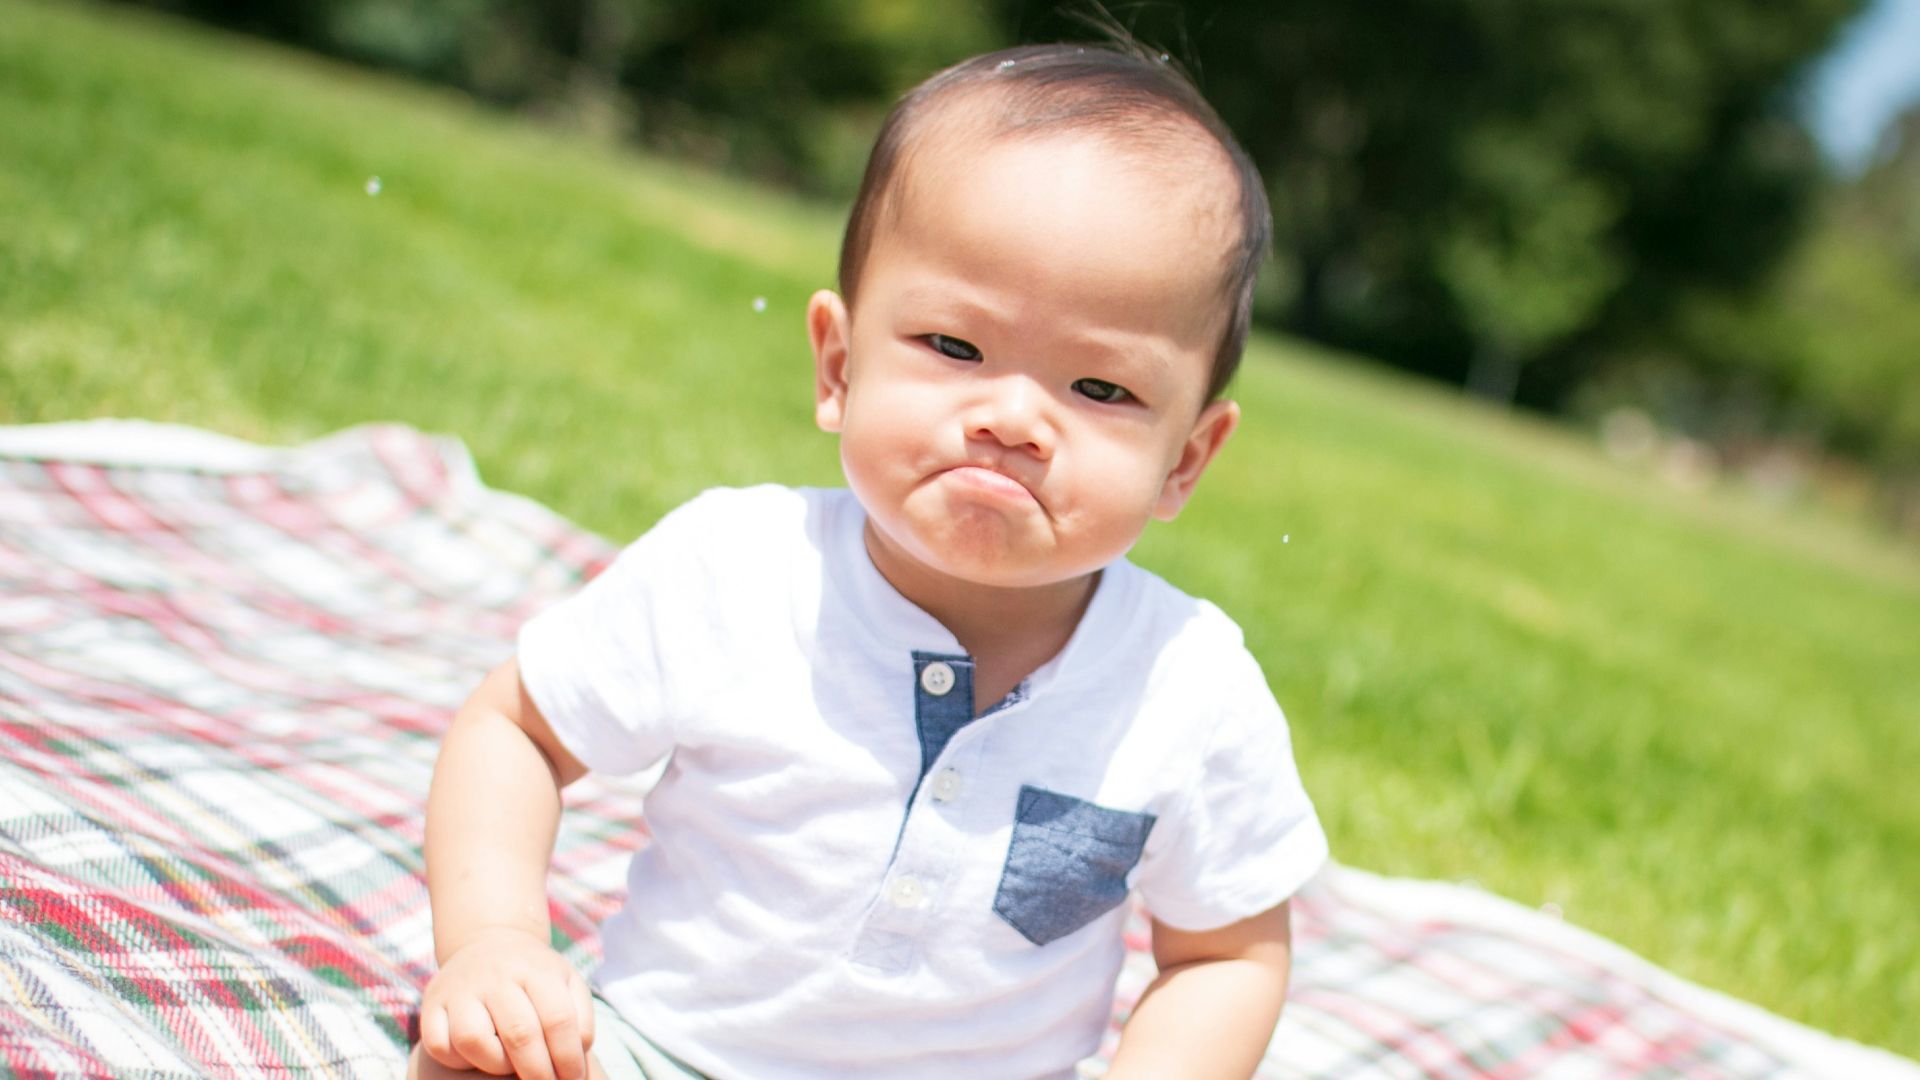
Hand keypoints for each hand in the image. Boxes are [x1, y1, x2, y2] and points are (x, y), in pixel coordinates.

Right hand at [417, 927, 595, 1079]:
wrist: (490, 942)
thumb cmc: (535, 976)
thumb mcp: (566, 984)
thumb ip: (579, 1020)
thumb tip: (575, 1059)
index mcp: (535, 970)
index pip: (557, 1018)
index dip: (568, 1056)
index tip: (573, 1078)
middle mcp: (495, 976)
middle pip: (519, 1033)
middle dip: (538, 1071)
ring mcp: (459, 989)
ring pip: (472, 1039)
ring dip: (497, 1064)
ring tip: (510, 1068)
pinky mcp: (431, 1004)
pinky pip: (439, 1044)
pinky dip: (458, 1060)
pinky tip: (477, 1058)